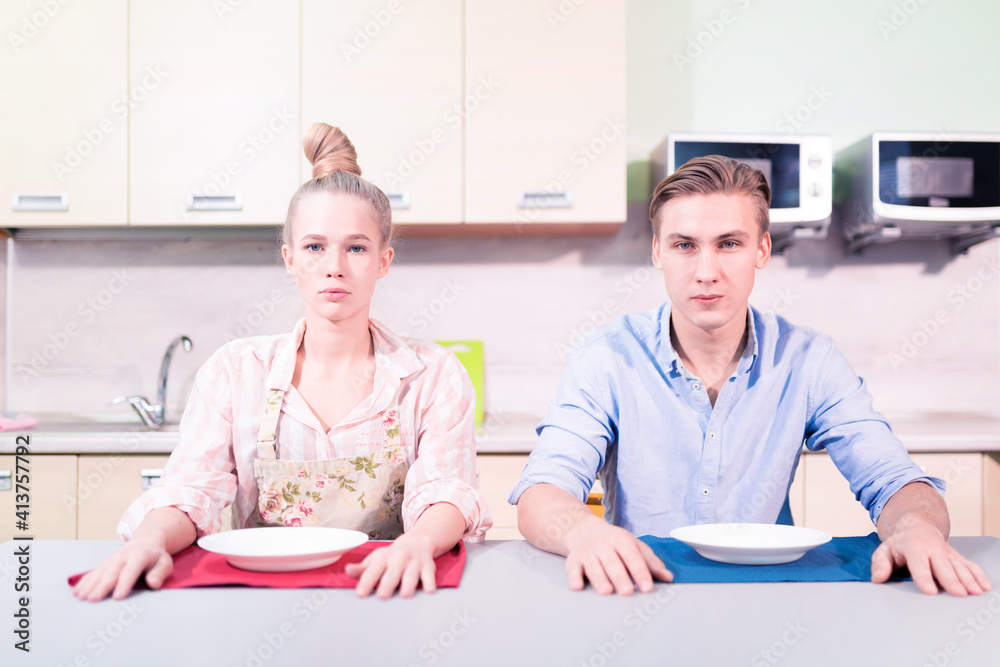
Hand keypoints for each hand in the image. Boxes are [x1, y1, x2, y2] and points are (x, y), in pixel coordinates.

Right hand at [72, 539, 173, 601]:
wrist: (145, 543)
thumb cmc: (156, 558)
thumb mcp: (165, 563)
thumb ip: (160, 573)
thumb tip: (153, 583)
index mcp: (139, 556)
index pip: (131, 571)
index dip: (124, 584)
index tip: (117, 597)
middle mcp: (122, 556)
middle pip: (111, 573)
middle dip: (102, 586)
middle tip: (93, 600)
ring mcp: (111, 559)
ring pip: (99, 573)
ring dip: (89, 585)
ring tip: (81, 598)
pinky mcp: (104, 563)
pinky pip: (93, 573)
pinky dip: (85, 582)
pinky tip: (77, 592)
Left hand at [345, 533, 437, 598]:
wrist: (416, 542)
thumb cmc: (392, 556)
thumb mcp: (376, 559)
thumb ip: (362, 569)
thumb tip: (347, 570)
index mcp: (383, 558)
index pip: (373, 571)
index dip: (366, 582)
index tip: (361, 594)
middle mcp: (398, 559)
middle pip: (392, 573)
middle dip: (388, 584)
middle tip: (383, 596)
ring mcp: (414, 563)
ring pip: (411, 574)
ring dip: (409, 584)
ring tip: (405, 595)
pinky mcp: (428, 567)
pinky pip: (429, 575)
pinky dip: (430, 583)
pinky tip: (429, 590)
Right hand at [564, 519, 672, 594]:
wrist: (582, 528)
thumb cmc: (613, 541)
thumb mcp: (633, 545)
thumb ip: (650, 562)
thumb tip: (668, 577)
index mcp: (621, 540)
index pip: (632, 556)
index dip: (640, 572)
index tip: (647, 587)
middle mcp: (603, 545)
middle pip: (612, 562)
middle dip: (620, 577)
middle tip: (628, 592)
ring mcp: (587, 552)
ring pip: (594, 566)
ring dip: (599, 579)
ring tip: (607, 591)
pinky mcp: (574, 559)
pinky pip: (573, 568)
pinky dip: (574, 577)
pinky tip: (577, 586)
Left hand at [871, 515, 991, 595]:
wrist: (917, 526)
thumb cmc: (900, 543)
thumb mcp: (884, 550)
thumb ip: (880, 564)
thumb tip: (877, 578)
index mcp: (913, 547)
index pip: (919, 564)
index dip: (924, 578)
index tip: (930, 592)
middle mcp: (933, 549)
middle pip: (943, 566)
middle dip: (951, 579)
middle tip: (959, 593)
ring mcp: (947, 553)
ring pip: (959, 566)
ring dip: (969, 579)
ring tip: (975, 592)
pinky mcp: (957, 557)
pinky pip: (970, 565)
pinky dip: (979, 575)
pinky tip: (985, 587)